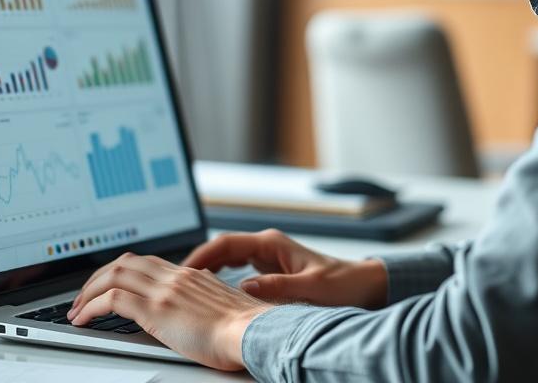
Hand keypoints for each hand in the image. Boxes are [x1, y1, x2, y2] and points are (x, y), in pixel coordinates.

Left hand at [67, 252, 270, 369]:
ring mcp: (165, 290)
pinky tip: (83, 320)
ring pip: (114, 274)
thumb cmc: (244, 330)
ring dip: (88, 291)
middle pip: (125, 262)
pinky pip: (112, 299)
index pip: (147, 262)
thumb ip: (205, 301)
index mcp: (191, 275)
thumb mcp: (222, 307)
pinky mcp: (156, 309)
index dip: (122, 271)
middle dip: (98, 277)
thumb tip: (197, 310)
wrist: (252, 332)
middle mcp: (175, 276)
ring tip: (76, 309)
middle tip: (83, 297)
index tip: (108, 285)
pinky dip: (91, 307)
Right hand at [182, 228, 387, 308]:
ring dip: (205, 271)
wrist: (364, 286)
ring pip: (226, 260)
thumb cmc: (342, 284)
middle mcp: (266, 247)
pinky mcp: (270, 272)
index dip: (200, 256)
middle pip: (220, 249)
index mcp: (271, 244)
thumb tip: (245, 288)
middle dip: (195, 263)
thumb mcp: (310, 287)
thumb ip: (277, 287)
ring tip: (184, 289)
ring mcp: (267, 258)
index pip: (224, 244)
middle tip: (173, 282)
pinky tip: (210, 295)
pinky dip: (220, 279)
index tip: (182, 272)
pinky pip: (236, 271)